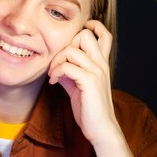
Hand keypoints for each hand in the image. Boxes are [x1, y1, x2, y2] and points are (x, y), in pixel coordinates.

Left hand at [47, 20, 118, 144]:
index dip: (91, 27)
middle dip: (66, 44)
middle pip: (85, 35)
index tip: (73, 37)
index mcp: (101, 63)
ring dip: (57, 60)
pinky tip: (53, 82)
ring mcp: (97, 72)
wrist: (100, 129)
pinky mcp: (90, 82)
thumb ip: (69, 72)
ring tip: (52, 74)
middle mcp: (101, 64)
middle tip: (58, 62)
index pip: (104, 34)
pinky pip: (67, 67)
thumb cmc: (89, 109)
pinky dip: (56, 72)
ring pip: (72, 49)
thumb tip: (56, 65)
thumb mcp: (77, 85)